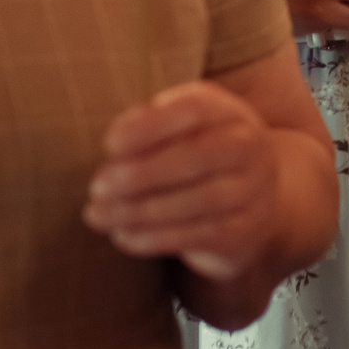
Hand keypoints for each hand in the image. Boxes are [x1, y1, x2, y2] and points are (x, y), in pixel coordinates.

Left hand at [83, 81, 285, 282]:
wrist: (250, 200)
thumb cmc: (196, 154)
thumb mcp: (178, 129)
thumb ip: (147, 125)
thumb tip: (115, 147)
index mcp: (228, 111)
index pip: (194, 109)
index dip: (149, 126)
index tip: (109, 145)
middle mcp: (249, 146)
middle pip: (195, 156)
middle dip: (139, 174)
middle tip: (96, 187)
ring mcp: (252, 190)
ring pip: (196, 201)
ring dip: (138, 211)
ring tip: (98, 215)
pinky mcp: (243, 231)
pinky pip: (196, 236)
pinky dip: (153, 238)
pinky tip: (122, 235)